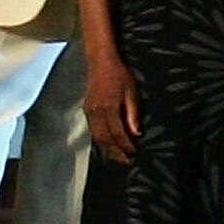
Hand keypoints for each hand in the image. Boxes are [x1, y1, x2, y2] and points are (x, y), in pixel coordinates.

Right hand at [84, 48, 140, 163]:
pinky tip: (108, 144)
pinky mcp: (87, 110)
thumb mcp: (131, 92)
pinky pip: (93, 130)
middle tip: (126, 162)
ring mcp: (89, 112)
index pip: (118, 134)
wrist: (100, 62)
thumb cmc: (119, 74)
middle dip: (115, 152)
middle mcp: (96, 113)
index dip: (126, 145)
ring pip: (97, 137)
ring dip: (107, 149)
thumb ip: (132, 113)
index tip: (134, 153)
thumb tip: (136, 133)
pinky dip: (101, 140)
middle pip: (105, 139)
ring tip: (118, 156)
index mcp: (108, 109)